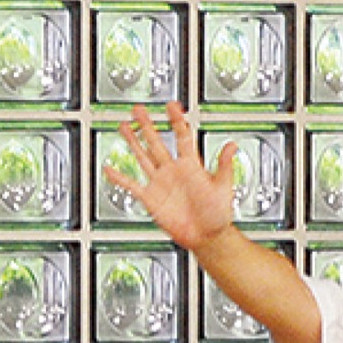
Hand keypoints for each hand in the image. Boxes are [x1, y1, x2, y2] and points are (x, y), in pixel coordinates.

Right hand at [103, 102, 237, 252]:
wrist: (208, 236)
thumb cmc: (219, 214)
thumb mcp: (224, 187)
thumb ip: (225, 165)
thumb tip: (233, 145)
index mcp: (191, 166)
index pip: (182, 137)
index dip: (177, 121)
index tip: (172, 105)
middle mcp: (174, 171)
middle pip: (157, 142)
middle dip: (147, 125)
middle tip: (138, 109)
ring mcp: (161, 183)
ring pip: (143, 157)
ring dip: (133, 142)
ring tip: (123, 126)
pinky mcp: (151, 198)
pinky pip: (132, 186)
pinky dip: (120, 178)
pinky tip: (109, 168)